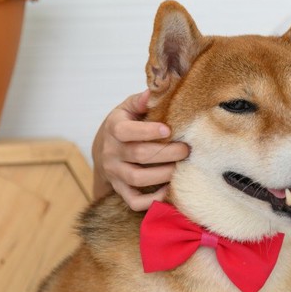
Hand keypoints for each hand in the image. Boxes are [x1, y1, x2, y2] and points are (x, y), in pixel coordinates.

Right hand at [92, 91, 189, 210]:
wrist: (103, 149)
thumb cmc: (125, 124)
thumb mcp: (128, 108)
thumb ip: (140, 100)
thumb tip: (154, 91)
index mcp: (114, 128)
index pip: (126, 131)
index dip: (148, 131)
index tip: (169, 129)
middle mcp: (111, 152)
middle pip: (139, 155)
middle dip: (167, 153)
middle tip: (187, 149)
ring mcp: (115, 173)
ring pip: (137, 179)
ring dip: (163, 174)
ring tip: (181, 168)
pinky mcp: (120, 189)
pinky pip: (134, 201)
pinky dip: (152, 200)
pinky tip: (169, 191)